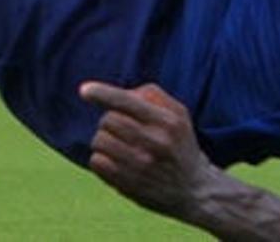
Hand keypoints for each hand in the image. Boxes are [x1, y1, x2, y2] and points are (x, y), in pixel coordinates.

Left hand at [79, 81, 218, 219]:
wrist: (195, 190)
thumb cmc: (179, 144)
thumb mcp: (178, 114)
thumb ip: (151, 96)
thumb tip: (118, 92)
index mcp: (167, 121)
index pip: (127, 102)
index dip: (103, 94)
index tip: (84, 90)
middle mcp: (155, 143)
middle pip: (108, 120)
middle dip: (109, 121)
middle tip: (121, 130)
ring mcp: (141, 166)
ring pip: (99, 140)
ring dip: (103, 140)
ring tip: (119, 146)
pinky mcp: (128, 185)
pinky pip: (97, 162)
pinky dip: (100, 159)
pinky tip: (115, 162)